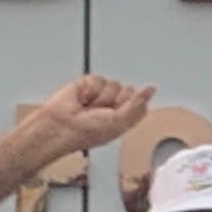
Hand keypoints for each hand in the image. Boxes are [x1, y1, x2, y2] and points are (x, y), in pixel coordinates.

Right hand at [31, 75, 157, 154]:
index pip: (140, 103)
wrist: (61, 125)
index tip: (121, 112)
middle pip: (129, 91)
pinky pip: (98, 79)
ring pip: (114, 84)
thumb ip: (137, 104)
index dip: (133, 105)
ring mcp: (101, 95)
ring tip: (89, 107)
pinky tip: (82, 99)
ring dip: (101, 98)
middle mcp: (114, 106)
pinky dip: (90, 90)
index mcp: (125, 118)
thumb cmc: (86, 132)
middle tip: (102, 111)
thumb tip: (151, 89)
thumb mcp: (119, 122)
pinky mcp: (88, 85)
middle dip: (116, 101)